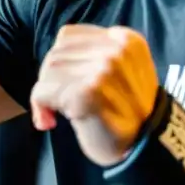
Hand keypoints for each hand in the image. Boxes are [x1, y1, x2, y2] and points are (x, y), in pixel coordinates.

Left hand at [30, 24, 158, 166]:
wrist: (144, 148)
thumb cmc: (126, 113)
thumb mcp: (122, 70)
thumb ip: (93, 55)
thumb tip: (51, 60)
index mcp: (126, 40)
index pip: (68, 36)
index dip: (61, 61)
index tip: (67, 83)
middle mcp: (117, 50)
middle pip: (56, 53)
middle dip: (51, 79)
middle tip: (61, 103)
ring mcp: (104, 69)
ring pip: (48, 71)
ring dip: (47, 94)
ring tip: (62, 111)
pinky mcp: (88, 92)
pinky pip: (43, 92)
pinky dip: (40, 107)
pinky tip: (50, 121)